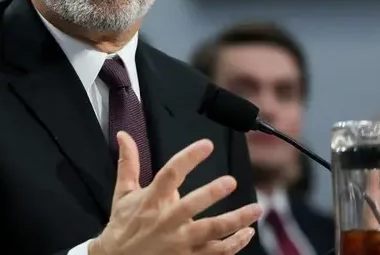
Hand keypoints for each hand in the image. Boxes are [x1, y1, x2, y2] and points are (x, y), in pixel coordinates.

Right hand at [89, 131, 261, 254]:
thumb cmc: (123, 226)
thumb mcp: (123, 194)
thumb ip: (128, 163)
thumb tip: (123, 135)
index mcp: (151, 200)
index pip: (170, 174)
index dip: (188, 158)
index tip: (207, 145)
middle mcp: (167, 221)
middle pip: (192, 206)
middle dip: (212, 194)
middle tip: (231, 182)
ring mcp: (180, 242)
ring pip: (211, 231)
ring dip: (236, 220)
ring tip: (256, 209)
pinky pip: (216, 252)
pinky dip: (235, 244)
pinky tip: (248, 232)